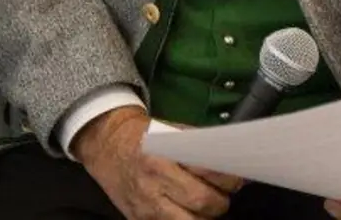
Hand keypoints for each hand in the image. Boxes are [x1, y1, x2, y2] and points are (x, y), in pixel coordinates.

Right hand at [75, 106, 241, 218]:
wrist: (104, 144)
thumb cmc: (142, 136)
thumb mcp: (169, 131)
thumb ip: (198, 146)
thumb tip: (231, 164)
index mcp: (163, 156)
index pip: (208, 174)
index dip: (229, 179)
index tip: (236, 179)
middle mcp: (153, 183)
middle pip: (203, 203)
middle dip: (220, 202)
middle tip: (220, 195)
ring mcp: (146, 207)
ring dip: (204, 217)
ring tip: (205, 207)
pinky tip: (188, 213)